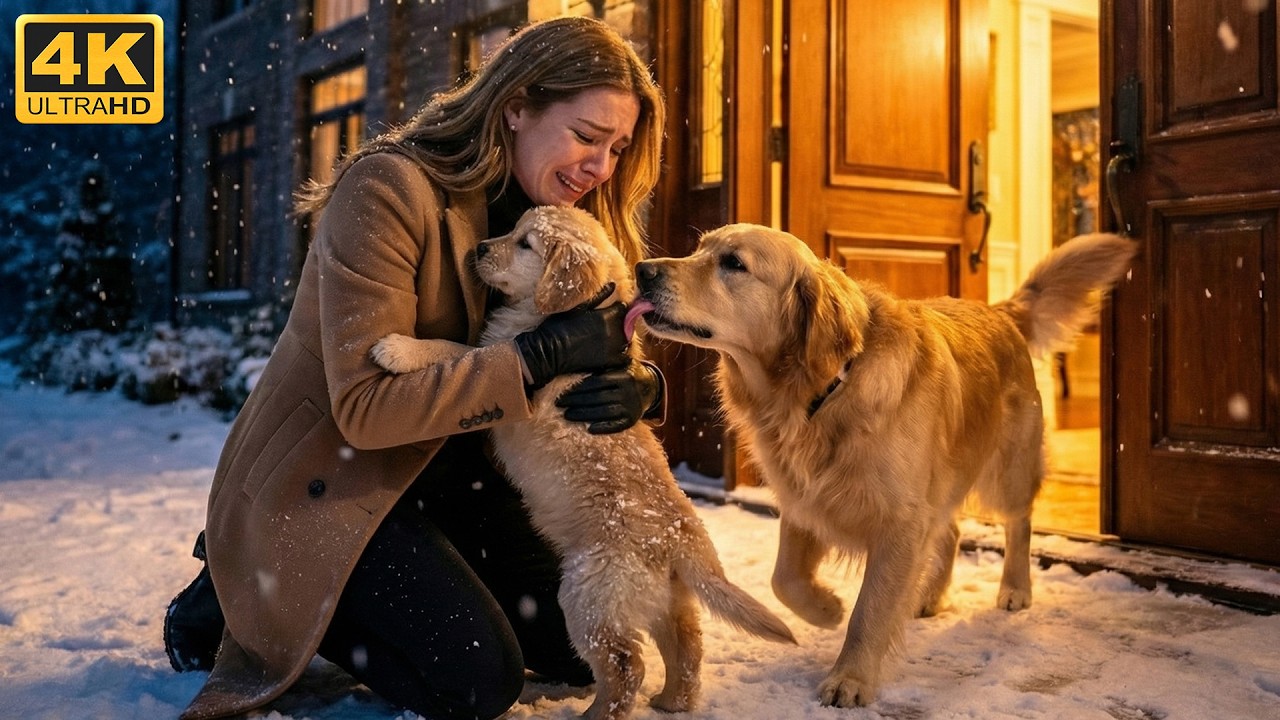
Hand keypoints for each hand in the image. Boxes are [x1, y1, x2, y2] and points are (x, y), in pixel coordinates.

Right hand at [514, 299, 628, 387]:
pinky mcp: (608, 362)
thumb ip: (598, 297)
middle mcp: (613, 332)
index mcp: (607, 316)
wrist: (550, 351)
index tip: (613, 310)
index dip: (618, 309)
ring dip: (622, 338)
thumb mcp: (578, 308)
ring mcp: (612, 348)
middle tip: (610, 324)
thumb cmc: (559, 326)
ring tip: (611, 338)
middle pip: (627, 325)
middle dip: (621, 323)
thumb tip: (613, 284)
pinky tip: (616, 354)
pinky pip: (625, 359)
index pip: (623, 309)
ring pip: (627, 341)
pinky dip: (624, 357)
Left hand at [557, 361, 662, 433]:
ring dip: (584, 415)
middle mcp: (628, 392)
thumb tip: (577, 353)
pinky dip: (603, 428)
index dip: (578, 388)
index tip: (563, 391)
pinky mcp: (632, 420)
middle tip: (559, 403)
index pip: (597, 382)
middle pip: (598, 398)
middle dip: (576, 402)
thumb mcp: (620, 364)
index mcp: (624, 376)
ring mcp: (631, 407)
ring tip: (567, 415)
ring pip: (604, 413)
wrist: (650, 388)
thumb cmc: (626, 373)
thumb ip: (604, 361)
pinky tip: (588, 429)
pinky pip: (616, 426)